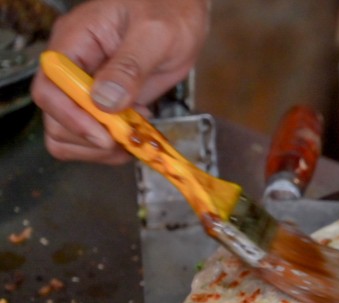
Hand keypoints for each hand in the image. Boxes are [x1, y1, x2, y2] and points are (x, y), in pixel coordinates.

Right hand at [30, 0, 209, 163]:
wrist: (184, 11)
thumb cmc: (168, 9)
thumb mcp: (154, 33)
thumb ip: (130, 67)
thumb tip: (105, 101)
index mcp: (75, 42)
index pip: (49, 87)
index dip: (70, 117)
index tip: (103, 134)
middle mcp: (75, 67)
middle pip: (56, 118)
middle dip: (89, 138)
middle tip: (127, 140)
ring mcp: (90, 87)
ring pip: (70, 133)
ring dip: (100, 148)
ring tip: (134, 137)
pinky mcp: (109, 102)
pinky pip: (96, 134)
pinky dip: (114, 145)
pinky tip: (137, 132)